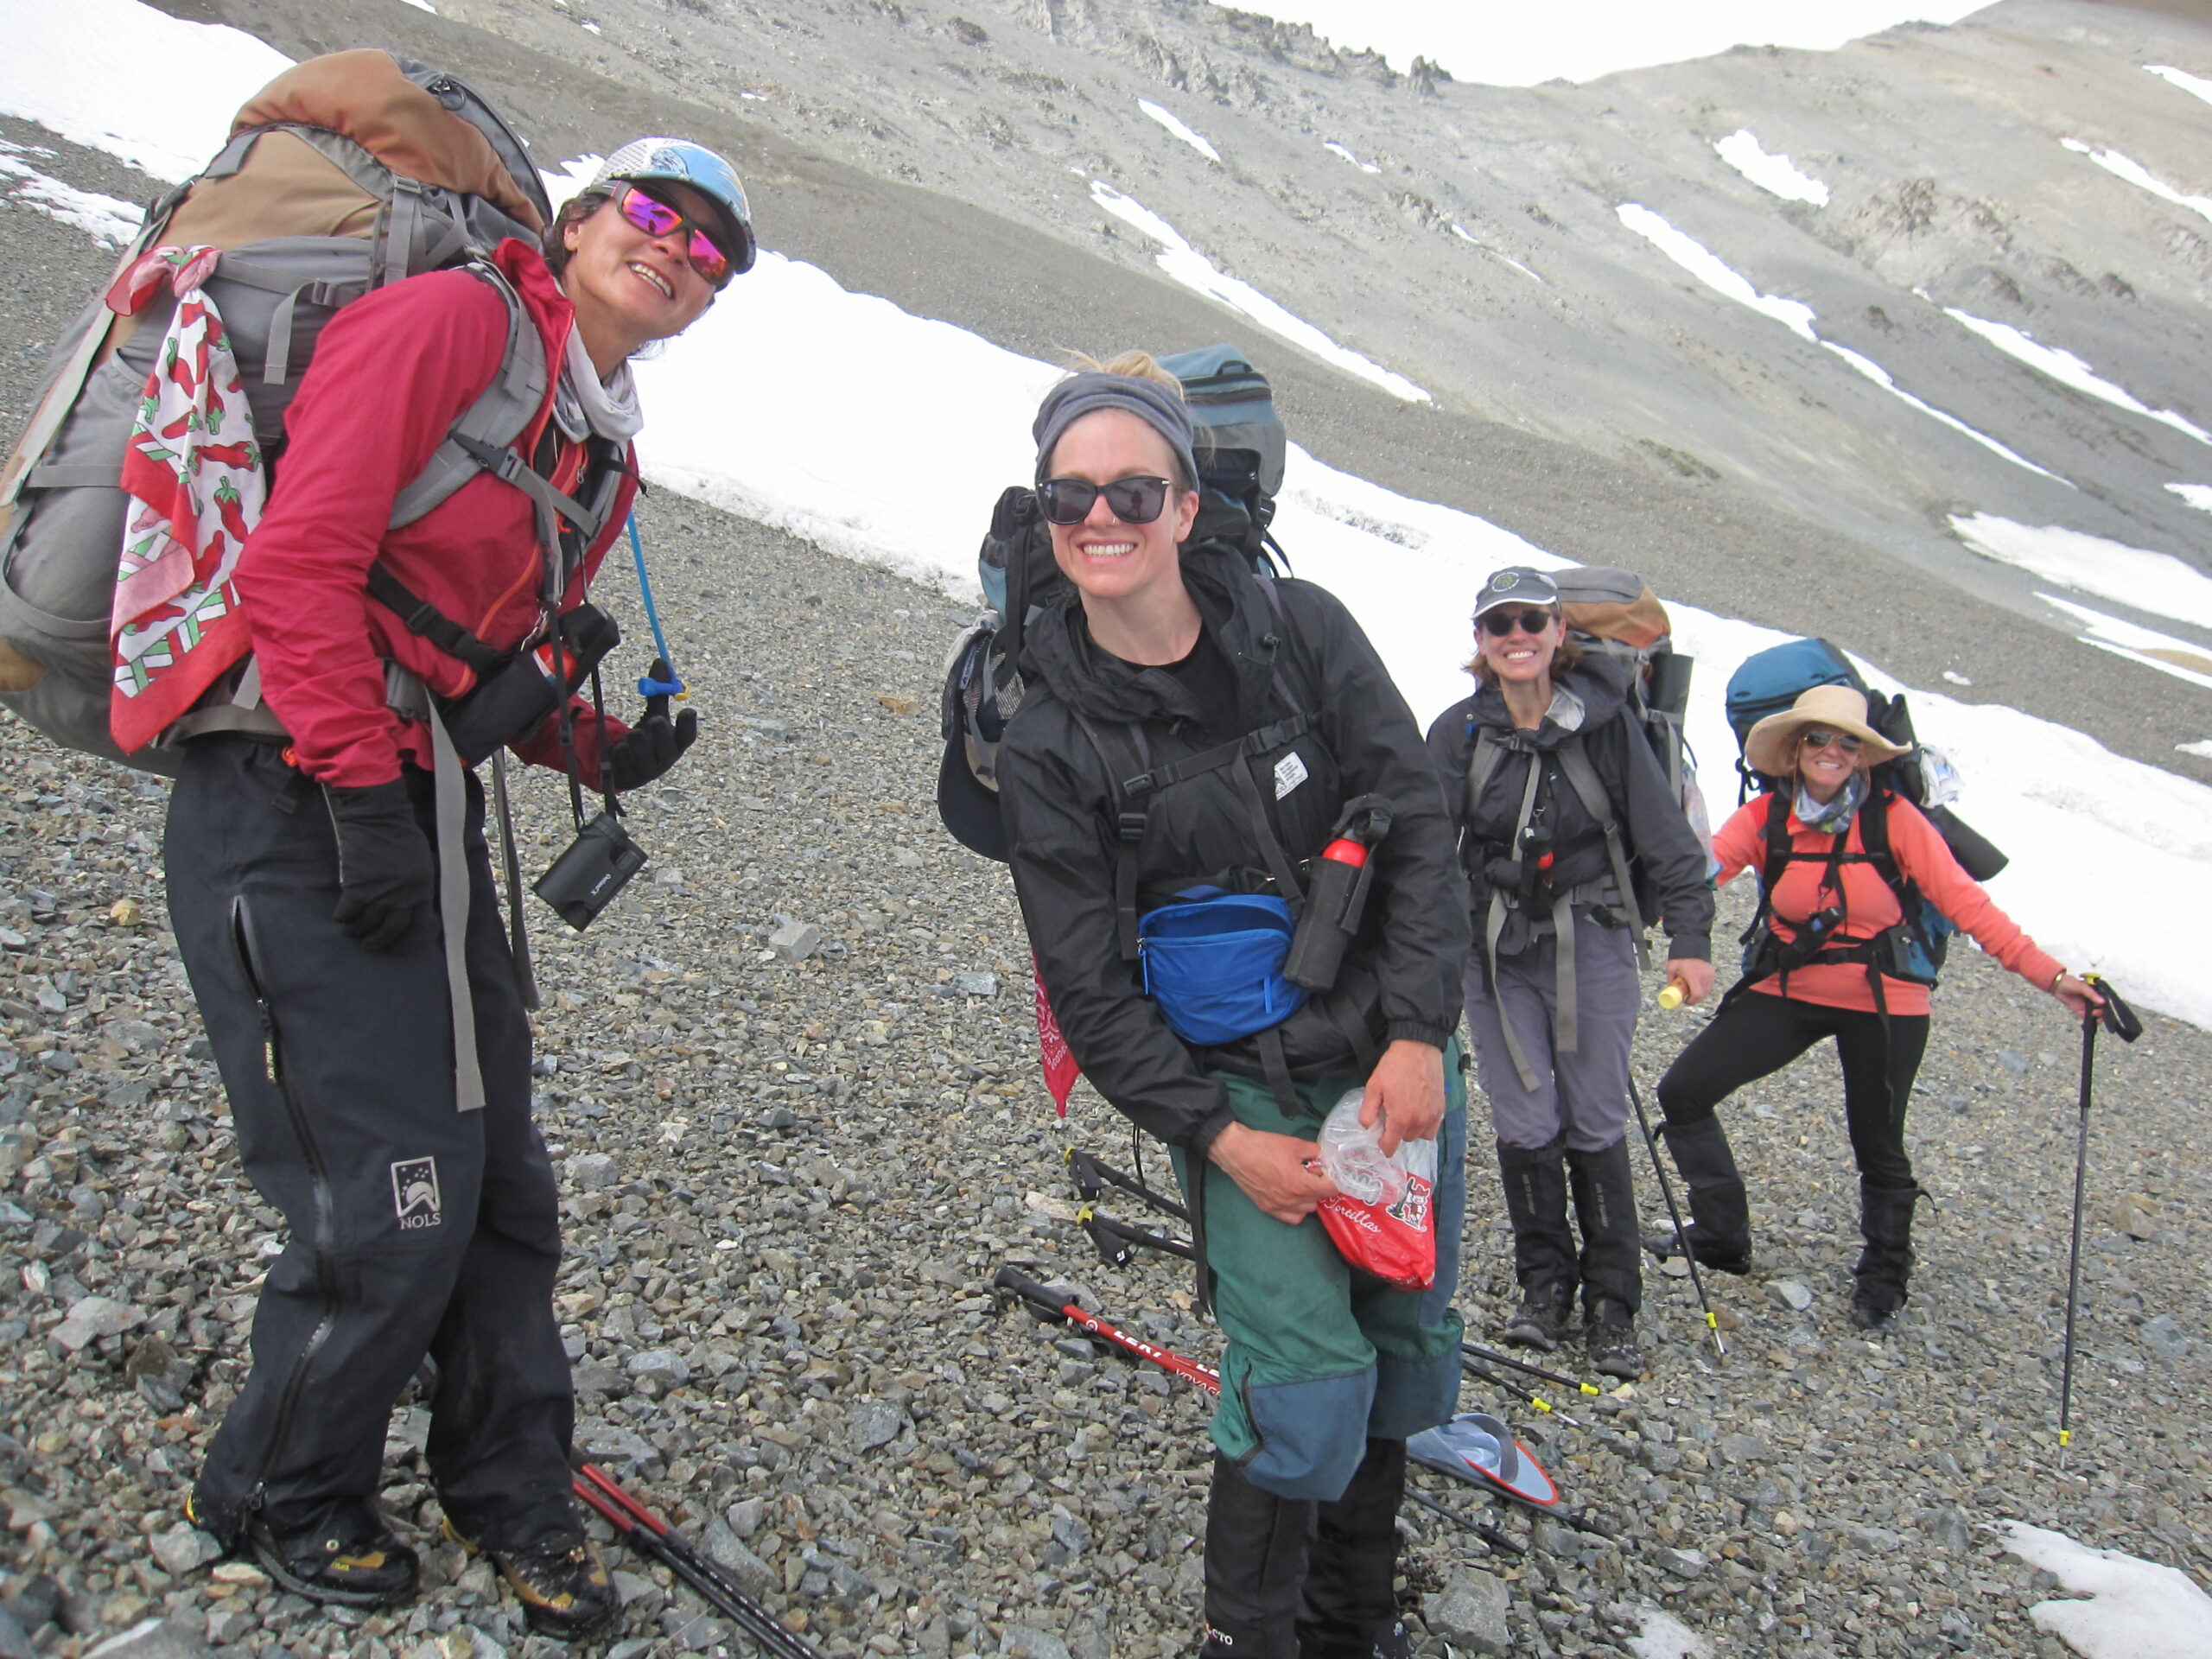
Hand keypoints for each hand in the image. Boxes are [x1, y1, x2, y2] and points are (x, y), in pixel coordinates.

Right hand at [323, 780, 434, 950]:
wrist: (377, 817)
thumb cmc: (400, 833)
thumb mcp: (422, 860)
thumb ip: (417, 883)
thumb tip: (411, 903)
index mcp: (423, 888)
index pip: (419, 925)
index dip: (407, 940)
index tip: (397, 948)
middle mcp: (404, 895)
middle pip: (392, 930)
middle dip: (379, 942)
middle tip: (370, 946)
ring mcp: (380, 893)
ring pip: (367, 923)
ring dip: (358, 931)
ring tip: (352, 931)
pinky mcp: (358, 888)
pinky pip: (348, 912)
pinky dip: (342, 917)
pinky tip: (339, 917)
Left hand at [604, 658, 698, 790]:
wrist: (626, 764)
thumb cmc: (647, 736)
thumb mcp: (653, 714)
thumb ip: (658, 691)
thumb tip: (661, 661)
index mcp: (675, 743)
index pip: (687, 737)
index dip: (689, 726)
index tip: (688, 711)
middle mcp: (666, 759)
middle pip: (667, 746)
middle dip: (660, 732)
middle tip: (653, 720)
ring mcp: (648, 771)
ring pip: (642, 751)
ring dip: (635, 739)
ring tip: (632, 735)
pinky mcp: (630, 778)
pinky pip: (623, 759)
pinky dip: (620, 750)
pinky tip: (619, 750)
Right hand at [1207, 1122, 1336, 1225]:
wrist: (1235, 1152)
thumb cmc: (1264, 1147)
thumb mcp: (1294, 1144)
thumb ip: (1314, 1151)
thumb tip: (1324, 1155)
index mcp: (1301, 1185)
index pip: (1330, 1189)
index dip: (1334, 1178)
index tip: (1330, 1170)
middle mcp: (1292, 1200)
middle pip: (1319, 1199)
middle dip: (1320, 1186)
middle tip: (1314, 1172)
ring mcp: (1279, 1207)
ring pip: (1307, 1210)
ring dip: (1309, 1198)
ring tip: (1302, 1183)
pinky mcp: (1267, 1208)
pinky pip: (1291, 1217)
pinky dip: (1296, 1209)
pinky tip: (1292, 1196)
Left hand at [1359, 1038, 1444, 1154]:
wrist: (1418, 1048)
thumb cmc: (1394, 1067)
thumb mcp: (1373, 1088)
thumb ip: (1367, 1112)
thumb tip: (1367, 1128)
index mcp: (1400, 1119)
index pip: (1390, 1147)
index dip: (1381, 1145)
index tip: (1378, 1137)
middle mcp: (1419, 1122)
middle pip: (1404, 1140)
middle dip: (1395, 1132)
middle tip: (1390, 1115)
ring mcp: (1433, 1116)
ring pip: (1419, 1135)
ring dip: (1411, 1130)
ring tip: (1404, 1112)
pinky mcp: (1441, 1108)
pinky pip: (1433, 1128)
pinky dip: (1425, 1125)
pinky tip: (1417, 1111)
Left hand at [1666, 958, 1714, 1006]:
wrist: (1692, 944)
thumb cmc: (1681, 956)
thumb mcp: (1671, 968)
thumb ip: (1670, 979)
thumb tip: (1670, 989)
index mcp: (1693, 976)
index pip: (1697, 995)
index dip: (1691, 1001)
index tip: (1686, 1001)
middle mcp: (1703, 976)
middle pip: (1703, 995)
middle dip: (1695, 999)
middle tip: (1688, 998)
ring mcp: (1709, 974)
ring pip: (1707, 991)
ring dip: (1701, 994)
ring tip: (1692, 991)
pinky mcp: (1712, 972)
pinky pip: (1710, 985)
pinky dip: (1705, 988)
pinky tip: (1698, 986)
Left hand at [2053, 973, 2103, 1019]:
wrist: (2057, 985)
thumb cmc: (2071, 983)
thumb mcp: (2083, 987)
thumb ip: (2092, 995)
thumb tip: (2103, 1002)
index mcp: (2096, 993)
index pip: (2105, 1001)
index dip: (2107, 1006)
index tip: (2106, 1009)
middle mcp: (2093, 1000)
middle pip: (2102, 1009)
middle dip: (2102, 1012)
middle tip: (2097, 1012)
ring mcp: (2086, 1006)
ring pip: (2095, 1014)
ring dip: (2097, 1017)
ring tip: (2094, 1015)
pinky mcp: (2079, 1011)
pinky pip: (2086, 1016)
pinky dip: (2089, 1019)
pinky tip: (2090, 1019)